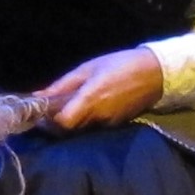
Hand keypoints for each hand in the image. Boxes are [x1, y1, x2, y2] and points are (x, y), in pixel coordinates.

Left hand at [35, 46, 164, 130]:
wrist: (157, 73)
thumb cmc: (119, 65)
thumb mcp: (87, 69)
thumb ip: (62, 85)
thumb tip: (38, 96)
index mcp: (90, 100)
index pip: (62, 123)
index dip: (48, 120)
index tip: (40, 111)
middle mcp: (99, 116)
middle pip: (68, 130)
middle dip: (55, 122)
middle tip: (49, 109)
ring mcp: (109, 123)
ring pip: (81, 129)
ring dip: (70, 121)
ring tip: (67, 105)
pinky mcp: (117, 125)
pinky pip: (94, 126)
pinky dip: (85, 120)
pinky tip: (85, 107)